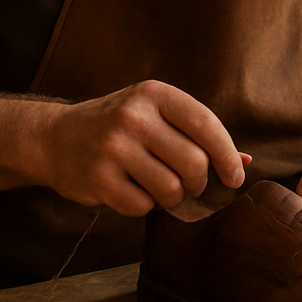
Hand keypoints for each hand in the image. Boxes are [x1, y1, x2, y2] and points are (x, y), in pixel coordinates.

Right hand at [34, 80, 245, 215]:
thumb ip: (198, 134)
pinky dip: (143, 206)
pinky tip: (130, 190)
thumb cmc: (118, 127)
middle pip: (194, 164)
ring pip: (171, 189)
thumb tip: (246, 161)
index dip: (228, 156)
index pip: (207, 126)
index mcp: (154, 94)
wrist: (55, 137)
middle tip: (187, 184)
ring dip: (172, 197)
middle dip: (197, 182)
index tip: (234, 177)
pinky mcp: (97, 178)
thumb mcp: (156, 115)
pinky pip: (142, 206)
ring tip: (158, 187)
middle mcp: (134, 116)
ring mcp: (113, 147)